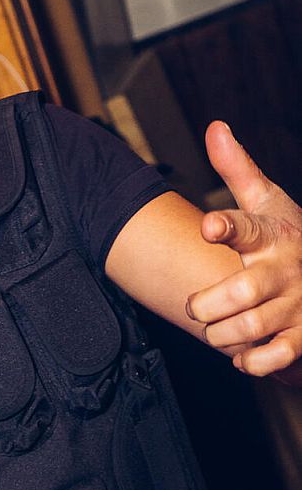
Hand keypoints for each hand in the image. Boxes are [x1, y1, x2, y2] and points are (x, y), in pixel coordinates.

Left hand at [186, 121, 301, 381]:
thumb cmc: (289, 238)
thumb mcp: (269, 202)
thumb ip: (238, 170)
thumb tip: (214, 128)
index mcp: (271, 234)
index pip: (248, 226)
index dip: (227, 226)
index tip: (209, 227)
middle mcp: (284, 270)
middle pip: (241, 292)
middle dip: (207, 304)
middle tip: (197, 306)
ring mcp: (297, 304)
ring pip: (248, 328)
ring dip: (220, 334)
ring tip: (215, 328)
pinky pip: (275, 357)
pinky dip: (251, 362)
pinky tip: (242, 354)